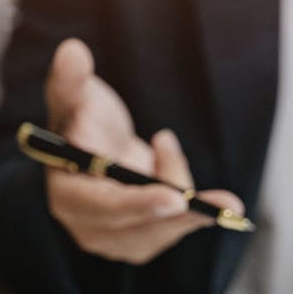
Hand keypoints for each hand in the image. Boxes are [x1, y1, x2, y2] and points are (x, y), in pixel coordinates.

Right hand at [44, 38, 242, 264]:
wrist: (96, 141)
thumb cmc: (80, 116)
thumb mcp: (76, 93)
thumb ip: (72, 78)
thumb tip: (72, 52)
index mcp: (65, 192)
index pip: (99, 207)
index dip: (135, 204)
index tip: (174, 199)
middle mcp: (85, 225)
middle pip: (139, 229)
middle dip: (183, 215)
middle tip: (227, 205)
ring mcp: (113, 239)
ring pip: (165, 227)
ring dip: (180, 186)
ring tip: (162, 143)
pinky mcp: (139, 241)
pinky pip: (176, 227)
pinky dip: (188, 200)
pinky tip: (165, 162)